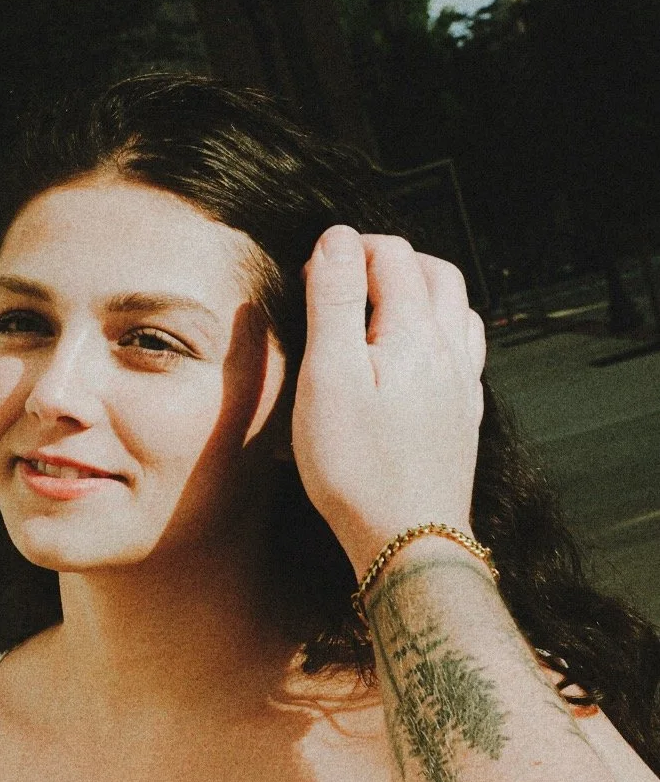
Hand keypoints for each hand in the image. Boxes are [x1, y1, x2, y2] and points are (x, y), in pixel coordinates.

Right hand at [291, 226, 485, 578]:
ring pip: (458, 312)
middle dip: (393, 260)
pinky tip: (419, 358)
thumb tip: (338, 240)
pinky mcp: (463, 421)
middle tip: (350, 274)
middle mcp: (448, 351)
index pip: (391, 256)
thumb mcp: (328, 376)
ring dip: (424, 293)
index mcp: (413, 332)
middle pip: (436, 274)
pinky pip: (465, 356)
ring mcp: (461, 387)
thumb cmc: (357, 466)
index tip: (315, 268)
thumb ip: (336, 302)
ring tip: (385, 306)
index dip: (351, 249)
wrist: (407, 540)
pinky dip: (441, 335)